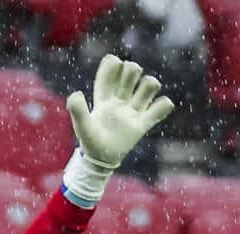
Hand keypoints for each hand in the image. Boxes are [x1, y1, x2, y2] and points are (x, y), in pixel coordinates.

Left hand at [61, 57, 175, 204]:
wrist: (100, 162)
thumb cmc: (90, 143)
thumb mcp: (81, 126)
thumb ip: (77, 110)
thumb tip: (76, 93)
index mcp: (104, 98)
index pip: (110, 72)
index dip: (113, 65)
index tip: (115, 64)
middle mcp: (120, 101)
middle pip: (131, 73)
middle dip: (132, 70)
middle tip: (128, 82)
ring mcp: (132, 112)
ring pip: (148, 86)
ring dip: (150, 83)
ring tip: (145, 93)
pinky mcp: (143, 124)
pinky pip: (159, 109)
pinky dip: (164, 105)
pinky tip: (160, 106)